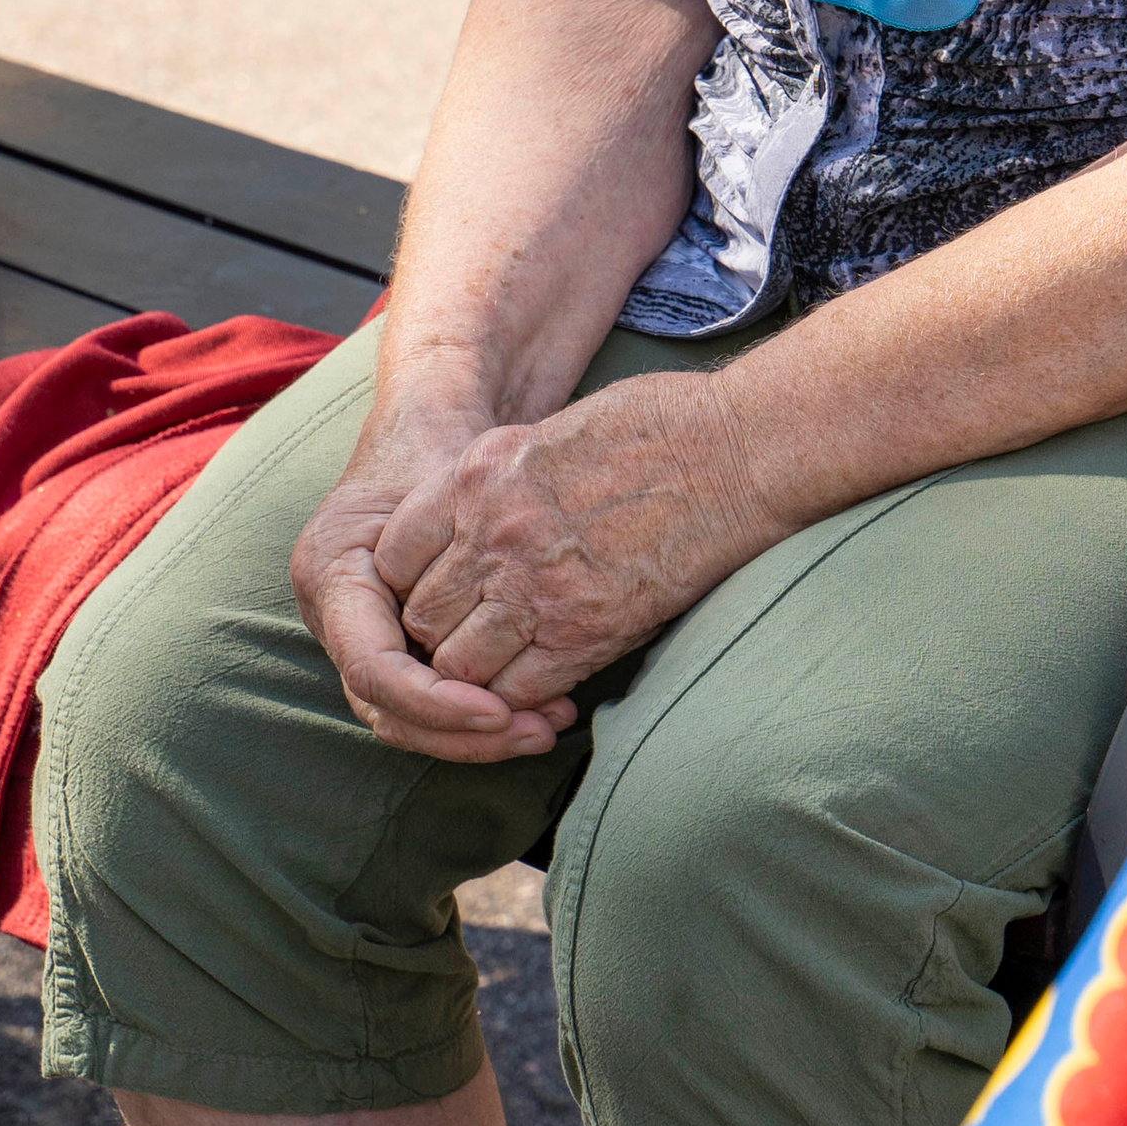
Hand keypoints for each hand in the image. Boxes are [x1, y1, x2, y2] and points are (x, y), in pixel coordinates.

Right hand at [290, 382, 580, 764]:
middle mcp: (334, 618)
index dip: (434, 702)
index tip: (498, 709)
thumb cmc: (438, 445)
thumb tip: (500, 623)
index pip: (372, 670)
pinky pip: (429, 702)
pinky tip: (542, 709)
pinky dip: (479, 713)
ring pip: (410, 720)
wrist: (430, 424)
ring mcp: (361, 636)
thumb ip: (462, 544)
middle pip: (389, 712)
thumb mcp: (447, 481)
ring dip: (477, 736)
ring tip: (550, 724)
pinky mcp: (395, 645)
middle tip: (539, 729)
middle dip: (463, 734)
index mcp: (331, 574)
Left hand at [377, 374, 778, 718]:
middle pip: (422, 618)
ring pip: (460, 666)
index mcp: (477, 476)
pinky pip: (520, 690)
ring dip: (474, 675)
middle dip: (436, 636)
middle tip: (466, 640)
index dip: (406, 586)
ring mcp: (537, 587)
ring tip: (499, 668)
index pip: (394, 556)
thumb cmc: (654, 428)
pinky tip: (539, 685)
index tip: (434, 593)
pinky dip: (521, 697)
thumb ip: (496, 484)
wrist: (733, 452)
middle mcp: (494, 533)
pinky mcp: (587, 631)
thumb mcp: (547, 433)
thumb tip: (470, 527)